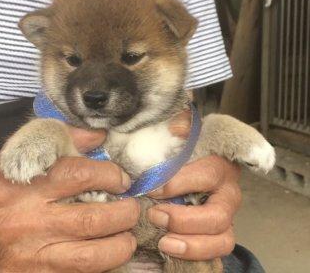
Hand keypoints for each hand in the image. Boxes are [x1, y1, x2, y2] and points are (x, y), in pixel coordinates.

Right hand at [0, 127, 138, 272]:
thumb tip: (100, 136)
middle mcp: (25, 221)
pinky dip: (103, 265)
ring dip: (121, 244)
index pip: (78, 176)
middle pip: (90, 219)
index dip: (110, 175)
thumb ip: (61, 138)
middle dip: (124, 212)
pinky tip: (109, 251)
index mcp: (23, 185)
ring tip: (128, 233)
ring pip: (89, 256)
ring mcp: (28, 256)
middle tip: (132, 206)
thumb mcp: (19, 154)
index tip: (122, 178)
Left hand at [147, 111, 241, 260]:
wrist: (199, 164)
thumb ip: (181, 127)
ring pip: (221, 238)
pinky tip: (172, 248)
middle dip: (183, 219)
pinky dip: (196, 253)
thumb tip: (175, 126)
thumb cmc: (190, 152)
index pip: (206, 175)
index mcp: (221, 166)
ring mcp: (227, 215)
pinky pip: (217, 250)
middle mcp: (229, 193)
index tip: (151, 187)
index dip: (178, 183)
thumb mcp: (186, 134)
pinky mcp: (220, 232)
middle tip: (155, 215)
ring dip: (191, 244)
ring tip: (163, 241)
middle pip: (217, 215)